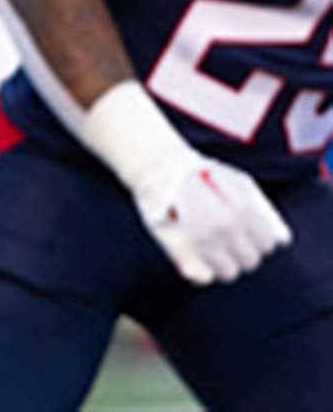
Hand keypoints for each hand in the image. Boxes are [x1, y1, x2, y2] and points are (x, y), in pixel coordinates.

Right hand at [132, 150, 292, 284]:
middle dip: (242, 252)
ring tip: (209, 245)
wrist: (159, 166)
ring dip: (224, 262)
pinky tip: (197, 261)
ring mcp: (202, 240)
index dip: (258, 240)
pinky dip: (203, 273)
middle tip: (225, 236)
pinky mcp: (180, 250)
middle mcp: (225, 228)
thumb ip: (267, 212)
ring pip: (229, 272)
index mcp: (243, 213)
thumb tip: (284, 241)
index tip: (244, 232)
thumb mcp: (243, 184)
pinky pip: (203, 276)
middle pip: (250, 261)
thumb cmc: (202, 174)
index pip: (268, 244)